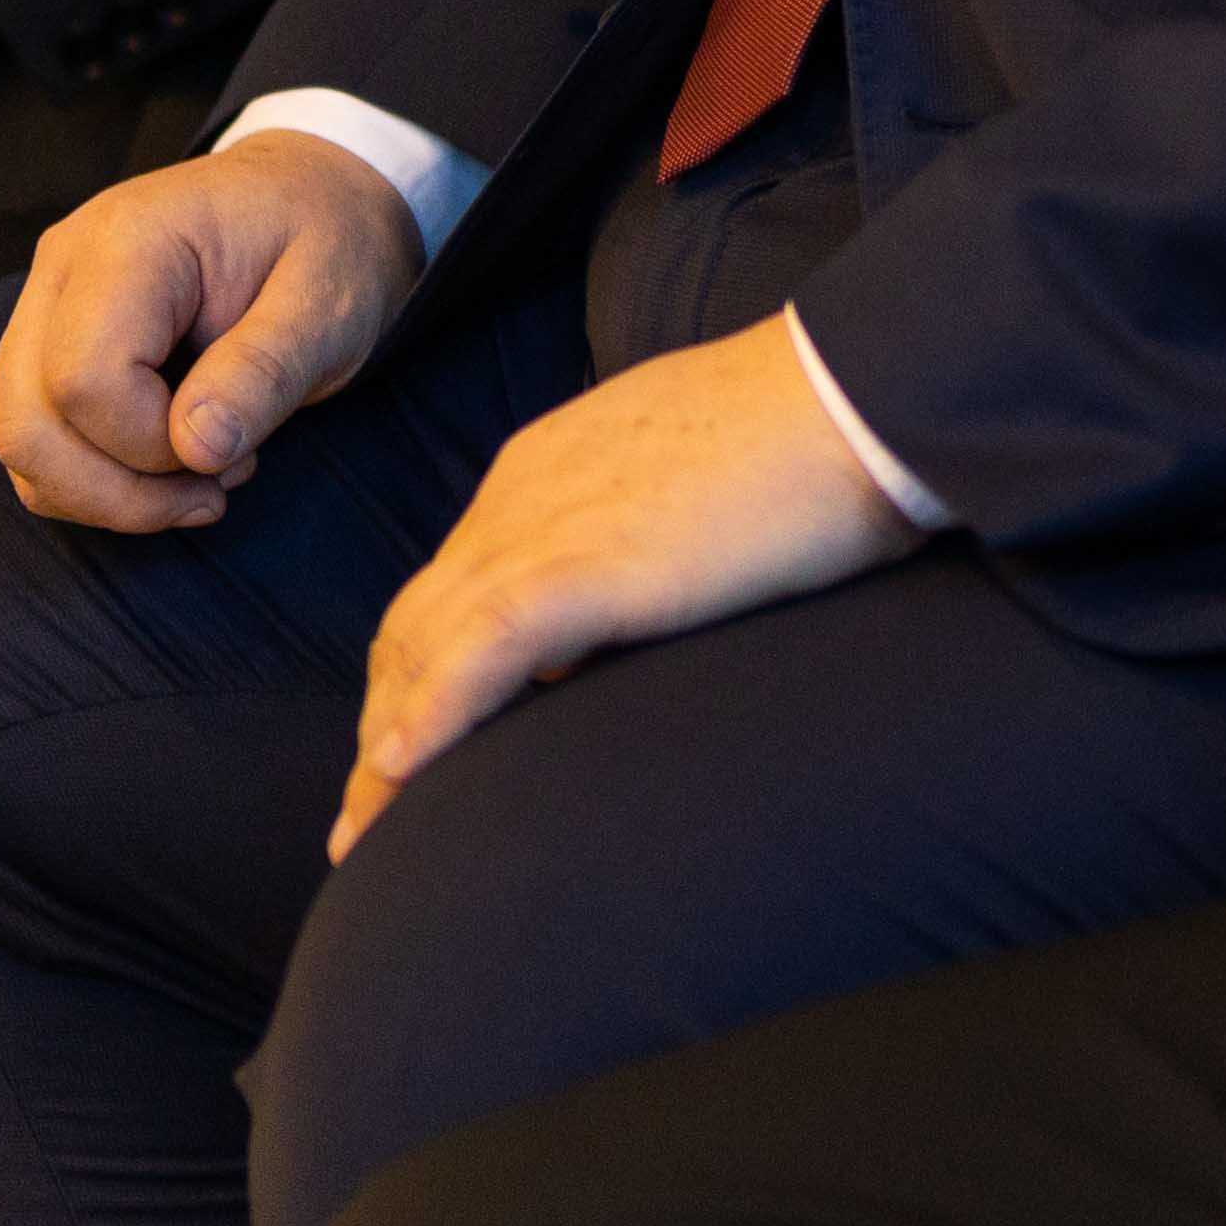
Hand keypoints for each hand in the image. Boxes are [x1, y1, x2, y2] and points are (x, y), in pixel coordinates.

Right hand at [0, 131, 425, 532]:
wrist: (313, 197)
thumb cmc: (328, 242)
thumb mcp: (329, 303)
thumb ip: (265, 371)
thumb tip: (196, 450)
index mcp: (130, 239)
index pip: (86, 379)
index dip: (150, 446)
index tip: (235, 449)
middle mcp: (65, 266)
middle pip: (28, 422)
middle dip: (120, 491)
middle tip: (218, 489)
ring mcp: (46, 301)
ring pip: (20, 439)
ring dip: (106, 492)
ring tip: (206, 475)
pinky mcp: (49, 338)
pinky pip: (37, 436)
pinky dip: (95, 477)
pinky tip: (176, 462)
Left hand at [328, 316, 917, 857]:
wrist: (857, 390)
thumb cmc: (812, 430)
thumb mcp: (697, 479)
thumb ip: (642, 532)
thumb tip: (640, 596)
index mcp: (545, 472)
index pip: (449, 589)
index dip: (419, 672)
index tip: (412, 746)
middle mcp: (520, 497)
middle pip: (412, 629)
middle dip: (382, 723)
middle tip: (369, 815)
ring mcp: (544, 527)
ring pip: (423, 650)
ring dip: (386, 749)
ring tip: (368, 835)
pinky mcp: (588, 568)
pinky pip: (480, 655)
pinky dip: (431, 721)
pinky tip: (404, 779)